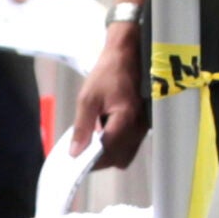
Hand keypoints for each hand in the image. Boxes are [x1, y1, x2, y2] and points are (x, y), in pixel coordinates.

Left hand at [73, 23, 149, 167]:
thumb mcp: (88, 98)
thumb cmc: (107, 73)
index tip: (76, 161)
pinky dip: (117, 145)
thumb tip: (75, 153)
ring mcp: (144, 127)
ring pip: (127, 154)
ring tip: (92, 142)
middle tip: (83, 151)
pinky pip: (131, 145)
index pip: (108, 151)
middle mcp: (139, 128)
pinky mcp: (144, 125)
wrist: (129, 56)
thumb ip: (82, 127)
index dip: (92, 160)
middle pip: (120, 158)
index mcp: (125, 119)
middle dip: (101, 160)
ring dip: (109, 153)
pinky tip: (104, 133)